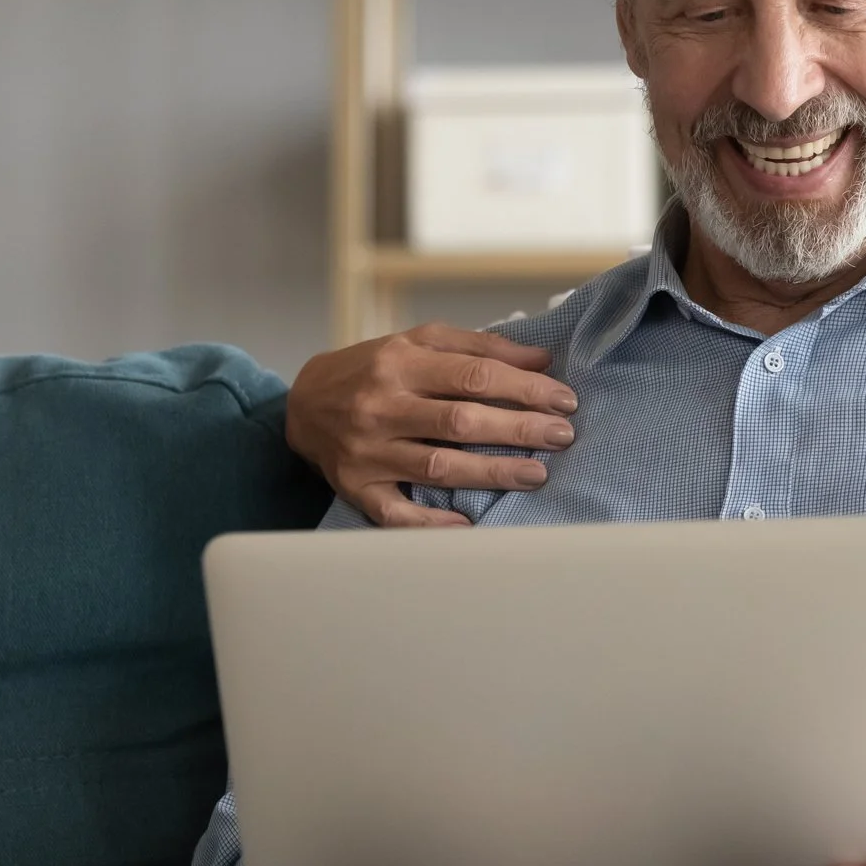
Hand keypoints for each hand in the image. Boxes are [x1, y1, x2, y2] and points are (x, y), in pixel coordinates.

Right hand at [285, 323, 577, 528]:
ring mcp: (367, 452)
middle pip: (460, 422)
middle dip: (518, 429)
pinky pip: (396, 513)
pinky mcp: (357, 488)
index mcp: (400, 363)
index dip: (525, 388)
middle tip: (562, 436)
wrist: (302, 404)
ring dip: (492, 473)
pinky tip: (469, 523)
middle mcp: (381, 407)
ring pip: (438, 467)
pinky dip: (432, 522)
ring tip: (537, 474)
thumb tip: (540, 359)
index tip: (564, 400)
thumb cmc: (373, 369)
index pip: (474, 376)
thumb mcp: (419, 341)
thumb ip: (479, 347)